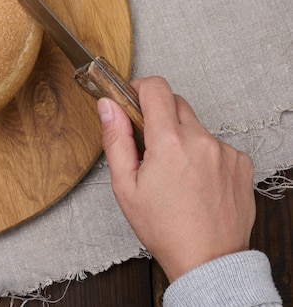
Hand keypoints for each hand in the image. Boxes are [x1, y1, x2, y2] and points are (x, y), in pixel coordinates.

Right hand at [97, 77, 255, 281]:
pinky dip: (203, 154)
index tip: (133, 100)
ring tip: (175, 171)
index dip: (139, 88)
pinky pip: (216, 144)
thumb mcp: (125, 185)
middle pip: (176, 102)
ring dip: (182, 137)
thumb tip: (107, 106)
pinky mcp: (241, 163)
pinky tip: (196, 180)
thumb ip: (115, 139)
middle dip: (159, 115)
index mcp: (170, 142)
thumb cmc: (164, 228)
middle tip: (149, 144)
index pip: (156, 88)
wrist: (207, 260)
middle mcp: (201, 140)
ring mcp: (225, 151)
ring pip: (196, 125)